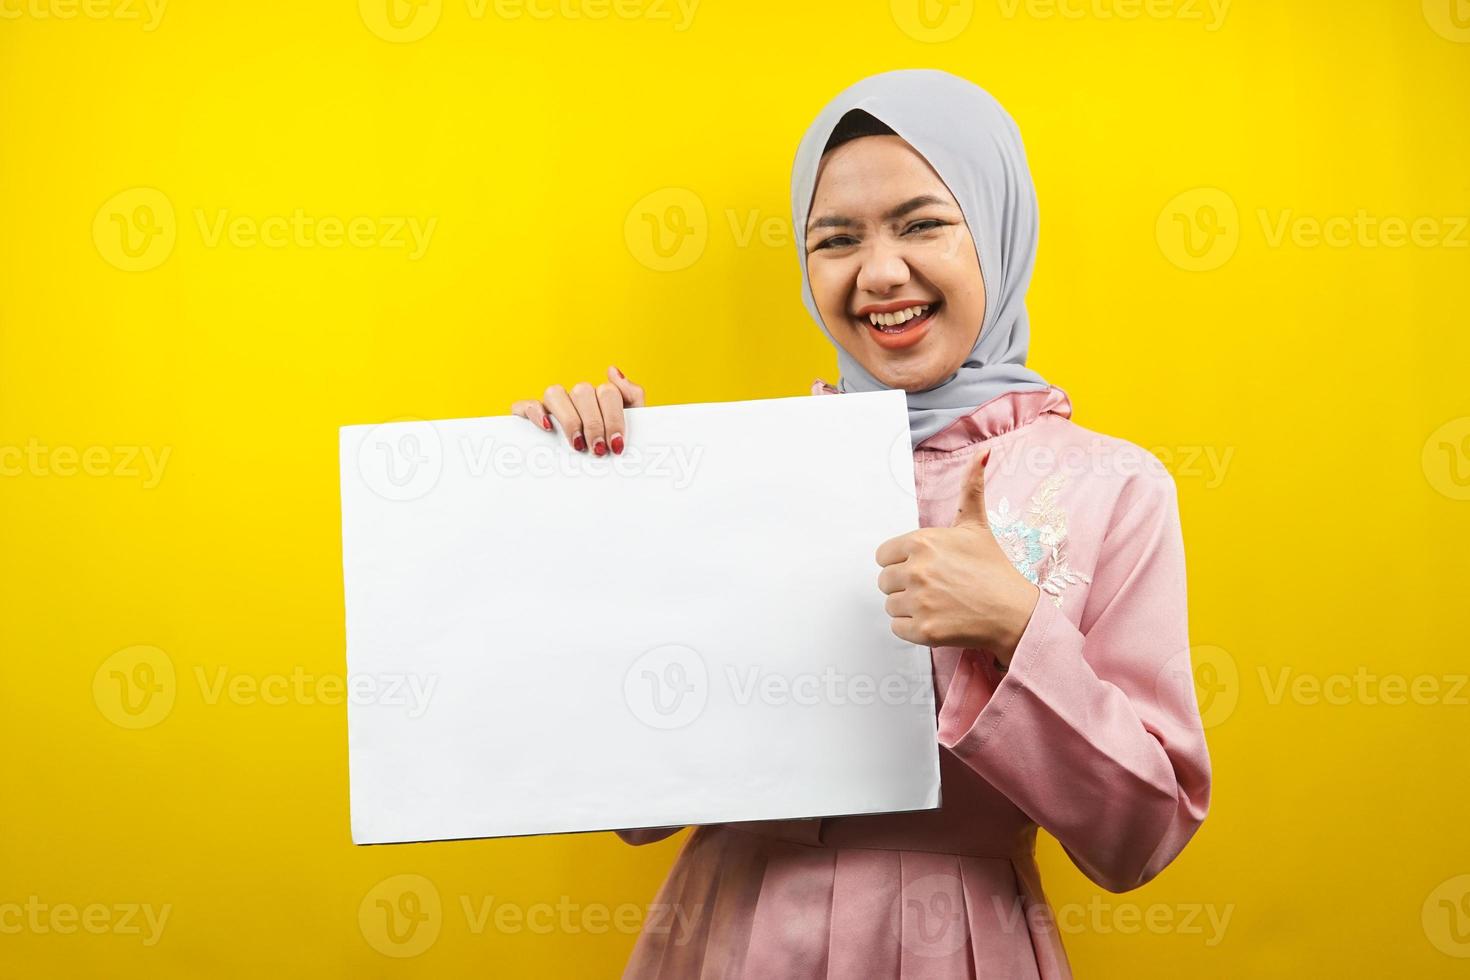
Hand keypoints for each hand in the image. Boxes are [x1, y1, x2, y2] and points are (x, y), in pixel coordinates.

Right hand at [510, 365, 645, 454]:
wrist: (597, 476)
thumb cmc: (610, 448)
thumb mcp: (630, 425)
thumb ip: (632, 395)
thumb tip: (612, 371)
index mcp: (600, 398)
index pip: (607, 392)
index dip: (614, 418)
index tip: (617, 443)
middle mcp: (575, 398)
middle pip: (582, 391)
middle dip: (594, 423)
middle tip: (598, 449)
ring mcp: (553, 406)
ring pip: (555, 393)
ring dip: (569, 419)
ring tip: (578, 444)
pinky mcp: (529, 415)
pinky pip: (526, 405)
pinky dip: (536, 413)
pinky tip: (548, 428)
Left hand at [875, 449, 1040, 665]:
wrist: (1015, 612)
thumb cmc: (994, 568)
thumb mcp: (977, 525)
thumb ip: (971, 487)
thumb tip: (983, 452)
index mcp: (922, 542)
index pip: (883, 556)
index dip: (901, 562)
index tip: (925, 568)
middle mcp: (917, 569)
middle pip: (884, 581)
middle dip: (904, 585)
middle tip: (934, 588)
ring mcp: (920, 601)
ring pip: (890, 605)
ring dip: (909, 607)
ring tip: (938, 603)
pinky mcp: (924, 630)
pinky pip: (897, 628)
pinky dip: (913, 628)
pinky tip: (937, 620)